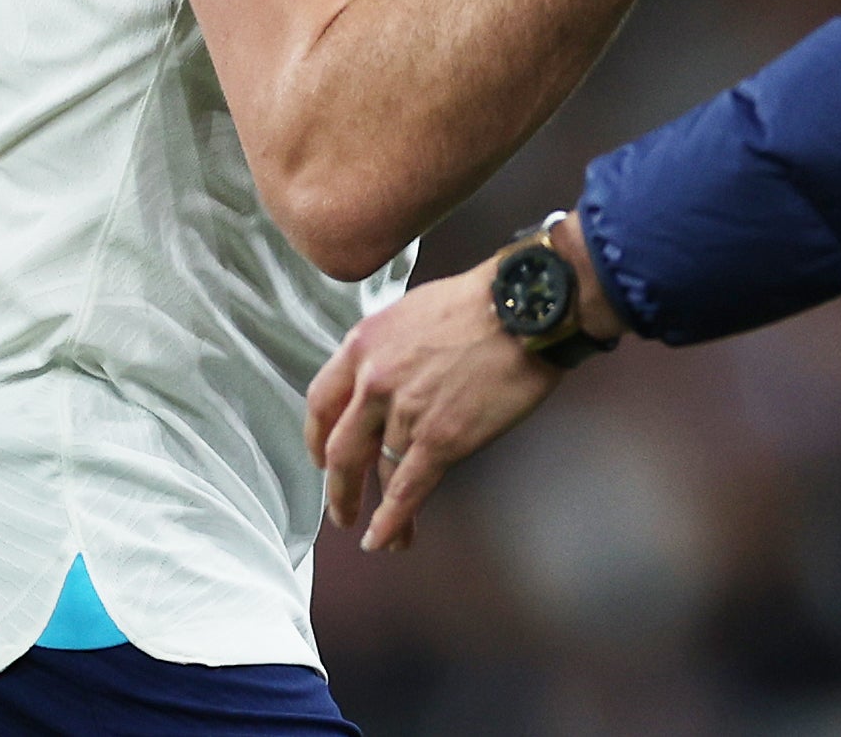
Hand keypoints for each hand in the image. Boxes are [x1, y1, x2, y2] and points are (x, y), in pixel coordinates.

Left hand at [303, 259, 556, 552]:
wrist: (523, 307)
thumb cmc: (481, 300)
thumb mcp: (412, 310)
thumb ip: (388, 348)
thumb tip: (385, 381)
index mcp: (363, 344)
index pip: (320, 403)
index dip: (317, 438)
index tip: (321, 457)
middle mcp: (374, 381)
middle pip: (340, 451)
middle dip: (339, 490)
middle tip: (341, 511)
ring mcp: (405, 413)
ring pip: (381, 474)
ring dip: (378, 510)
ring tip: (383, 533)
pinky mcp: (440, 440)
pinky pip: (406, 490)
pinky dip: (393, 521)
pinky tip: (388, 539)